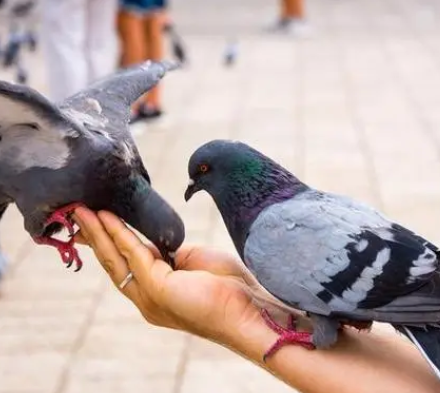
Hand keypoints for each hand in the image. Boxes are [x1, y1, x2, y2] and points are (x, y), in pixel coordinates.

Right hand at [72, 207, 265, 345]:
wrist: (249, 308)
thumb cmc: (228, 286)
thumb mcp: (192, 262)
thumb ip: (169, 254)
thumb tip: (156, 241)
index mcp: (156, 293)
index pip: (124, 264)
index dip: (108, 242)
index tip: (95, 220)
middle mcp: (146, 299)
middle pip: (112, 262)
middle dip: (94, 236)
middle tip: (77, 212)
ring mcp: (150, 297)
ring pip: (116, 259)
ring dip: (99, 232)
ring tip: (83, 210)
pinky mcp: (158, 290)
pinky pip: (134, 255)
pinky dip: (120, 235)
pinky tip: (108, 218)